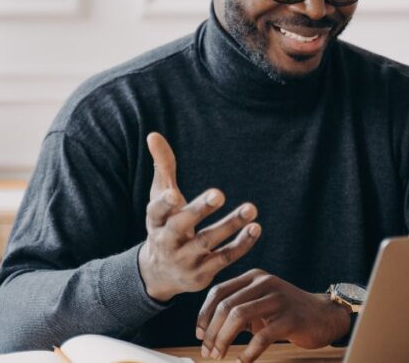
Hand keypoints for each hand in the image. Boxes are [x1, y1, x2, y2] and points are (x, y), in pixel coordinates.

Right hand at [138, 132, 261, 301]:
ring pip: (208, 242)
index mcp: (155, 221)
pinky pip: (224, 258)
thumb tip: (153, 134)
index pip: (156, 211)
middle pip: (182, 226)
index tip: (174, 193)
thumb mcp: (158, 196)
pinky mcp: (202, 273)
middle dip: (199, 210)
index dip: (164, 203)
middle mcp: (167, 242)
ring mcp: (184, 260)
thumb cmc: (164, 223)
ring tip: (250, 208)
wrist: (160, 273)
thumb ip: (162, 166)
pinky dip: (241, 244)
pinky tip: (255, 228)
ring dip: (230, 225)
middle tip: (218, 193)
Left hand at [195, 269, 351, 361]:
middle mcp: (264, 282)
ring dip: (223, 340)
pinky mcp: (290, 318)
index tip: (198, 334)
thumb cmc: (287, 312)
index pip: (219, 291)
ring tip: (219, 356)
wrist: (324, 315)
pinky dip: (248, 352)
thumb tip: (207, 330)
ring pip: (239, 316)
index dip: (204, 314)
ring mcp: (278, 298)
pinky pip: (262, 336)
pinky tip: (242, 361)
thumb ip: (238, 309)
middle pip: (226, 305)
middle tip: (207, 351)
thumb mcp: (260, 304)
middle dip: (211, 332)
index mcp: (254, 277)